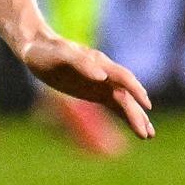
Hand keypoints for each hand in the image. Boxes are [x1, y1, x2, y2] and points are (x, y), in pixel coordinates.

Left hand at [19, 33, 155, 138]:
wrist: (35, 48)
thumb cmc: (47, 51)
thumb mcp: (61, 55)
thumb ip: (81, 63)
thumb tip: (102, 76)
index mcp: (99, 62)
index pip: (123, 78)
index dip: (135, 91)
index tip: (146, 107)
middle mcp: (105, 72)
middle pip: (127, 94)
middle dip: (137, 113)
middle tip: (147, 135)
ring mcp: (102, 83)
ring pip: (125, 101)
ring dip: (137, 116)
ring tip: (149, 135)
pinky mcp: (96, 92)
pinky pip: (115, 105)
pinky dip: (126, 115)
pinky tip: (135, 128)